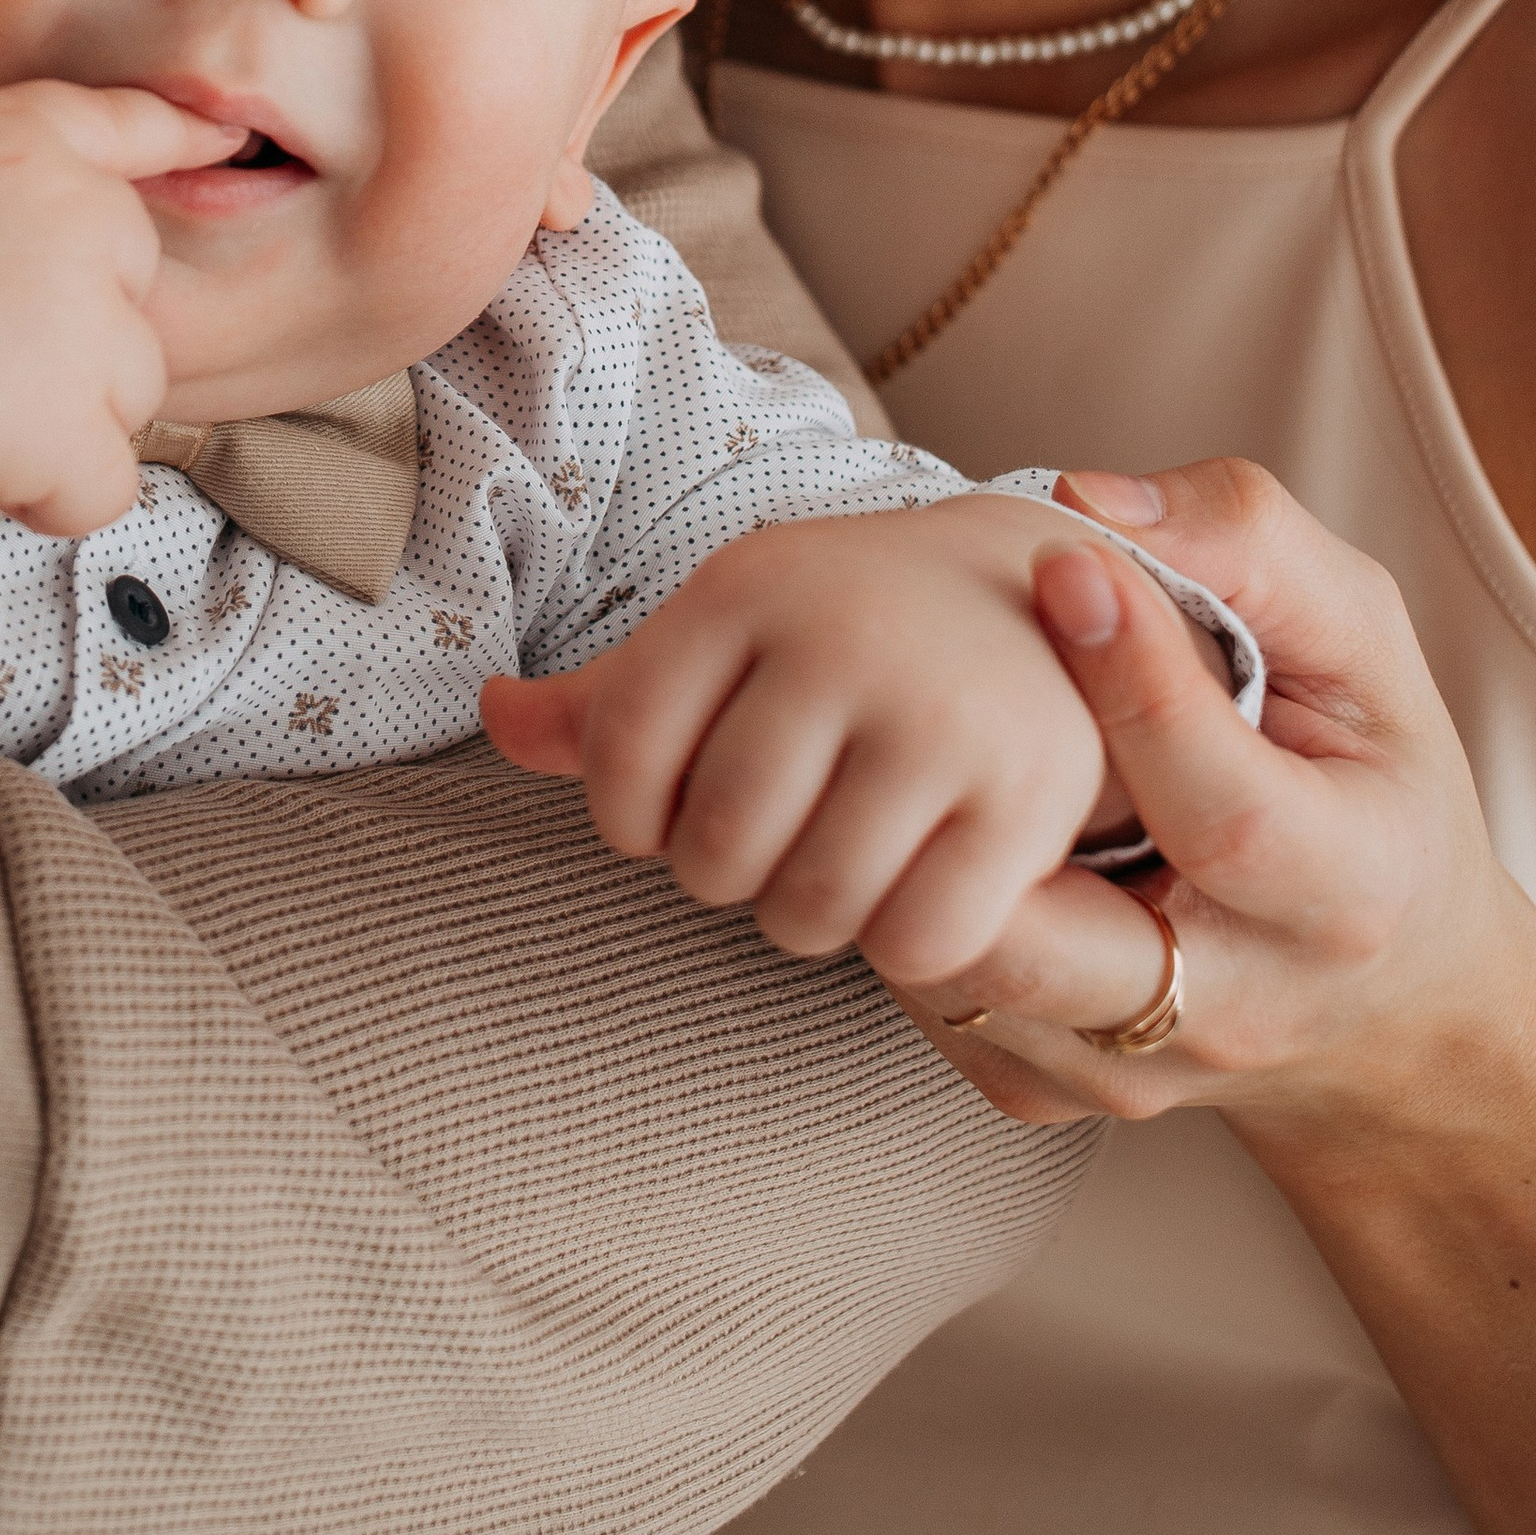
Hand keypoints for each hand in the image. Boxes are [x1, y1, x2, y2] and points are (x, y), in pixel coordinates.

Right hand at [0, 84, 240, 536]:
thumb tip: (28, 258)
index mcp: (30, 133)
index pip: (141, 127)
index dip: (183, 141)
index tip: (220, 144)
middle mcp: (83, 215)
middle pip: (135, 293)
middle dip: (69, 336)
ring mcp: (85, 321)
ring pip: (130, 392)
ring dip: (58, 419)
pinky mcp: (68, 423)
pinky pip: (108, 487)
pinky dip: (50, 500)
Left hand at [480, 495, 1116, 983]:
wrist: (1043, 588)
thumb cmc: (844, 628)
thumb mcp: (728, 629)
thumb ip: (609, 695)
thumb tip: (493, 715)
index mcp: (746, 589)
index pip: (621, 756)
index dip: (627, 819)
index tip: (667, 813)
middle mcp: (841, 641)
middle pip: (715, 847)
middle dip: (722, 874)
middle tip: (763, 847)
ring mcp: (940, 717)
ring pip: (810, 907)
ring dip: (804, 917)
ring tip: (828, 866)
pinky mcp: (1028, 793)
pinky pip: (919, 940)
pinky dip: (899, 946)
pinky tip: (908, 890)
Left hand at [899, 461, 1535, 1136]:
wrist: (1381, 995)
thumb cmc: (1361, 780)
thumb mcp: (1360, 648)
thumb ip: (1251, 548)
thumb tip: (1092, 503)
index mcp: (1345, 888)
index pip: (1227, 811)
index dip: (1139, 688)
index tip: (1066, 566)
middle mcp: (1237, 1005)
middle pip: (1063, 946)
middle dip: (970, 823)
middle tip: (922, 683)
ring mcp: (1133, 1067)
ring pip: (970, 979)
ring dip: (911, 859)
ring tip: (901, 738)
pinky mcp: (1051, 1090)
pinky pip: (937, 1005)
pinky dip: (901, 906)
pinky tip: (914, 817)